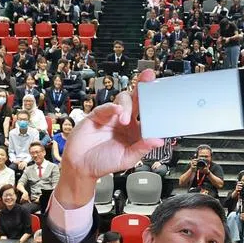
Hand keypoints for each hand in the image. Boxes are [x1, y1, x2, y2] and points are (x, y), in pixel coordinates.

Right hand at [57, 68, 162, 185]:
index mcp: (136, 131)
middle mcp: (126, 120)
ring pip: (123, 99)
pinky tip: (117, 111)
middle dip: (144, 87)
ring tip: (124, 119)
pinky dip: (112, 107)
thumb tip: (158, 141)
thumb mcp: (127, 159)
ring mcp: (112, 116)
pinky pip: (106, 106)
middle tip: (150, 77)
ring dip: (126, 106)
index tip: (163, 102)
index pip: (149, 115)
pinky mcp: (98, 114)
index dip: (155, 107)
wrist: (80, 165)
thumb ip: (142, 149)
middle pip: (137, 99)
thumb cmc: (103, 162)